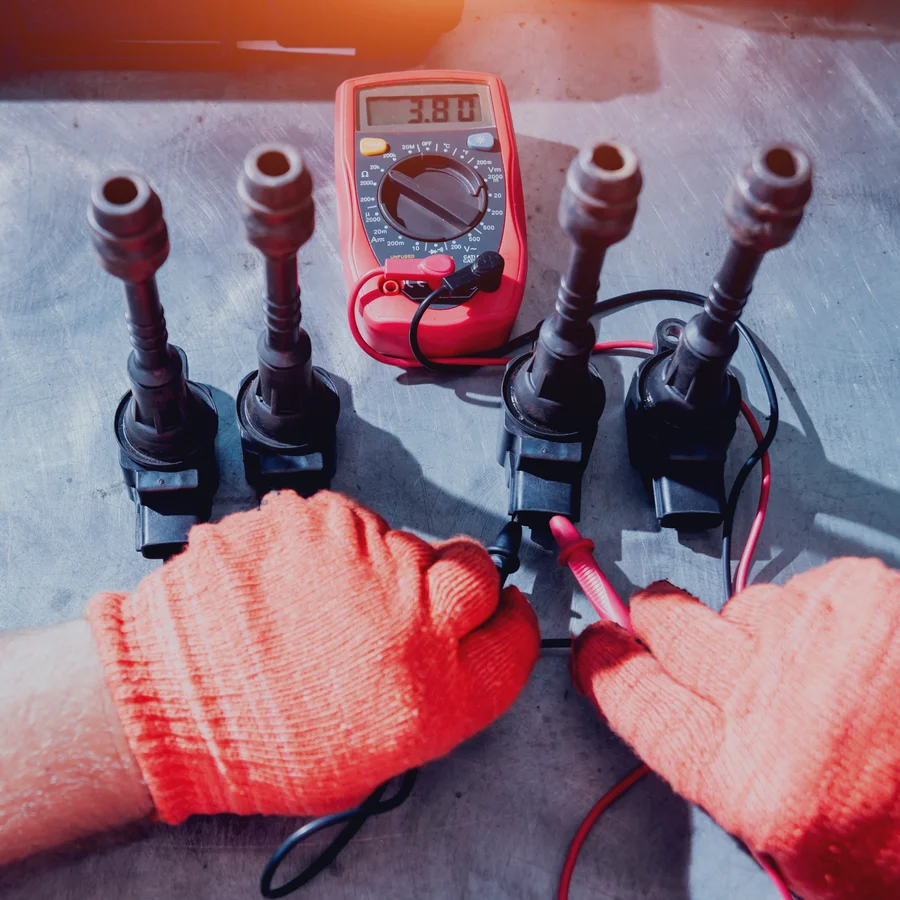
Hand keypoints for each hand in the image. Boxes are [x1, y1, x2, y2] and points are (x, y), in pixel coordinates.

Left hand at [87, 491, 538, 822]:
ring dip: (377, 565)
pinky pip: (347, 524)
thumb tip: (454, 644)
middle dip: (462, 577)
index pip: (517, 635)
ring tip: (322, 602)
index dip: (509, 620)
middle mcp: (418, 615)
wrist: (174, 699)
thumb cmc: (262, 739)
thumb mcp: (380, 750)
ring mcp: (371, 556)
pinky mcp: (323, 517)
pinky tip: (293, 581)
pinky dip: (328, 546)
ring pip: (404, 542)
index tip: (499, 612)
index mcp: (441, 689)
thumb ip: (436, 691)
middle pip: (478, 569)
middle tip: (413, 596)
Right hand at [572, 559, 899, 899]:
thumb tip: (665, 708)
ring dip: (757, 630)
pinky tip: (855, 653)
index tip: (594, 647)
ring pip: (741, 606)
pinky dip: (817, 615)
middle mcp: (775, 697)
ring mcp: (821, 633)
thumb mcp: (797, 851)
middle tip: (662, 624)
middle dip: (657, 621)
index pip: (635, 695)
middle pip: (667, 622)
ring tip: (807, 668)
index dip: (603, 665)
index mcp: (750, 777)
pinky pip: (805, 589)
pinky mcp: (864, 591)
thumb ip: (721, 776)